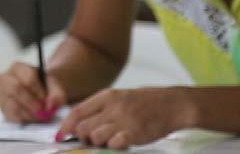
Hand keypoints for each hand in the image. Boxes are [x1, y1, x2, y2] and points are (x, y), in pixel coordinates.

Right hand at [0, 62, 65, 122]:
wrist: (41, 90)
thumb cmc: (47, 85)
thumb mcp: (56, 85)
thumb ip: (57, 93)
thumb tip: (51, 106)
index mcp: (18, 68)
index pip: (28, 77)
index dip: (38, 90)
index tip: (46, 98)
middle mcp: (5, 79)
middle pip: (16, 89)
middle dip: (31, 102)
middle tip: (43, 111)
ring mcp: (1, 94)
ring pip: (12, 104)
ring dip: (29, 112)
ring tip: (41, 115)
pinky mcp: (2, 108)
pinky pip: (10, 115)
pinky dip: (24, 119)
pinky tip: (33, 118)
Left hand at [58, 87, 193, 149]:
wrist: (175, 105)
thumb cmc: (149, 102)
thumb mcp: (124, 97)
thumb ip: (102, 108)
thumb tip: (78, 124)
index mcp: (109, 96)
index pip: (77, 112)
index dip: (65, 126)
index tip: (61, 136)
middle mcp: (114, 107)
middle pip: (82, 128)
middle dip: (84, 137)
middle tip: (96, 139)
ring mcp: (124, 120)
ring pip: (94, 137)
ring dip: (100, 142)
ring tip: (112, 139)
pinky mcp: (134, 133)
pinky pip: (112, 145)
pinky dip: (114, 146)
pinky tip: (123, 141)